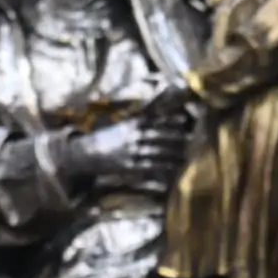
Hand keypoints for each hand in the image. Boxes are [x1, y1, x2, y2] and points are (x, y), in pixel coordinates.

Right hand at [64, 110, 191, 190]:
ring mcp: (131, 152)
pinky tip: (172, 170)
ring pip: (156, 153)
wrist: (86, 153)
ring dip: (172, 155)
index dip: (169, 120)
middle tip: (191, 139)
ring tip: (186, 156)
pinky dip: (161, 169)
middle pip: (158, 137)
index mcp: (131, 125)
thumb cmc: (107, 138)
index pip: (153, 120)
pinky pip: (149, 168)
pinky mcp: (128, 167)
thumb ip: (140, 118)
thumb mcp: (122, 124)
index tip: (183, 119)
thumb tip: (157, 106)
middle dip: (175, 138)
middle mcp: (132, 137)